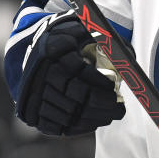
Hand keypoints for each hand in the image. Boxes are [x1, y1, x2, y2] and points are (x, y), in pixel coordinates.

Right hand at [16, 12, 125, 134]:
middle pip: (75, 95)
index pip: (79, 71)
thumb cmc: (66, 40)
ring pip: (67, 113)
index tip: (113, 86)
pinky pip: (55, 126)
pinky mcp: (31, 111)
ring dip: (93, 118)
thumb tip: (126, 57)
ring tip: (110, 115)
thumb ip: (103, 38)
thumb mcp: (81, 30)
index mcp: (53, 49)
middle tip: (118, 107)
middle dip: (101, 104)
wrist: (35, 52)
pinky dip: (77, 128)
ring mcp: (34, 93)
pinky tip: (92, 122)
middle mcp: (40, 72)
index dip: (99, 82)